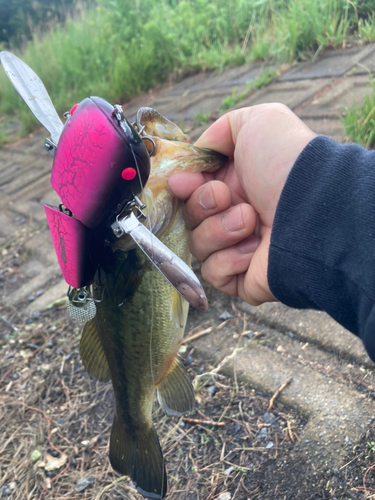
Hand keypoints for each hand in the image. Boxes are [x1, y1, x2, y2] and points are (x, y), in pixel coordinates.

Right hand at [168, 103, 315, 305]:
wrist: (313, 208)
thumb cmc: (286, 163)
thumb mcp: (257, 122)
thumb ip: (221, 131)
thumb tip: (197, 155)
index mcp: (235, 185)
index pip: (191, 191)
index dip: (184, 187)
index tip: (183, 182)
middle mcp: (234, 215)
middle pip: (190, 217)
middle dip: (202, 205)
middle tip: (225, 197)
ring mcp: (238, 248)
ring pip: (197, 245)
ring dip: (219, 230)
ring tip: (250, 220)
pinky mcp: (241, 278)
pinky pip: (212, 273)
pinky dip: (229, 259)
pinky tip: (254, 248)